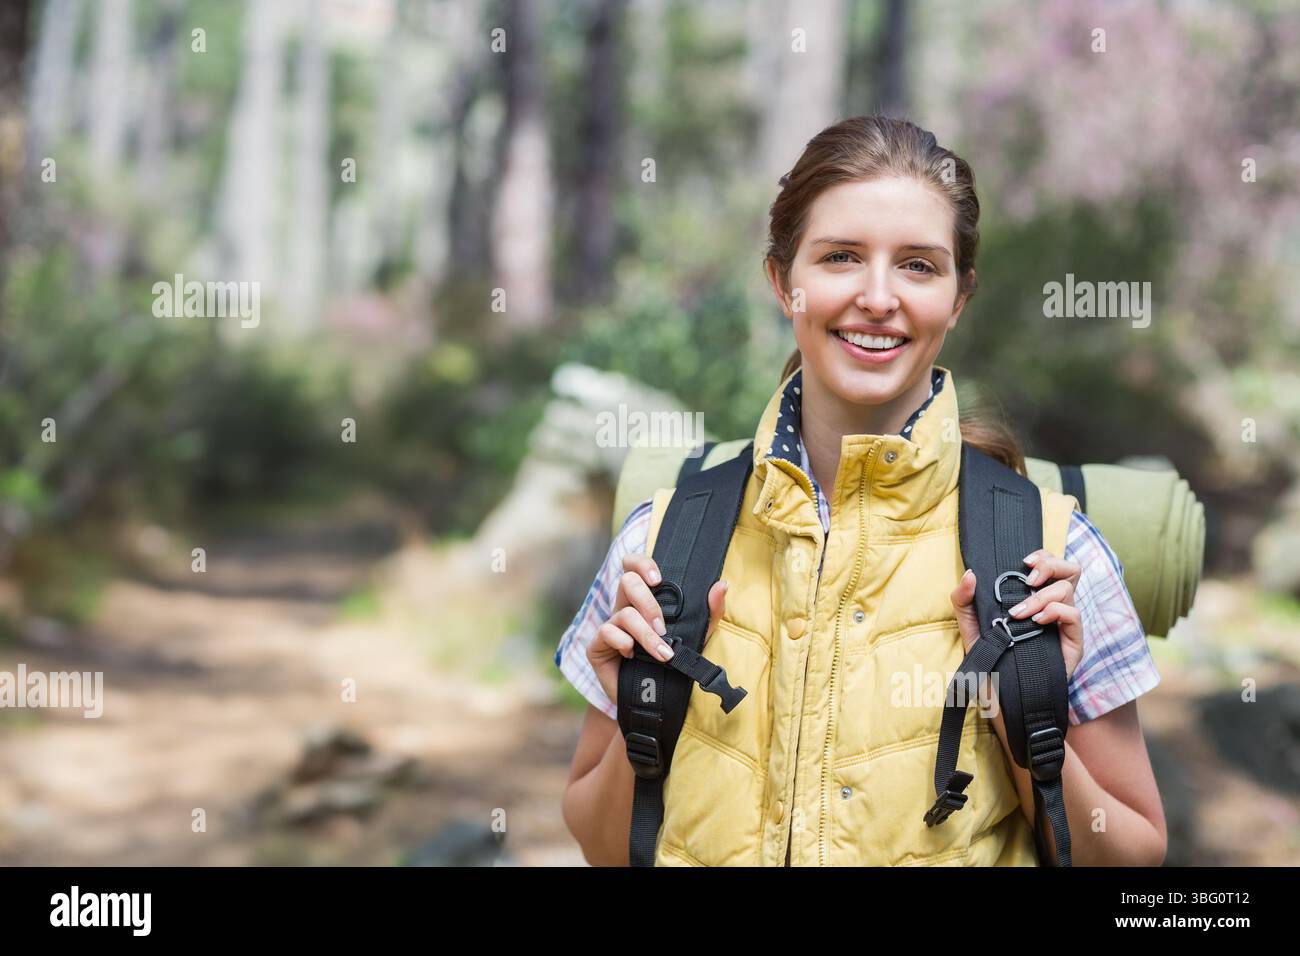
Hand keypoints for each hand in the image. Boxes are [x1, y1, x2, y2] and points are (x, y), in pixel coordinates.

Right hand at [586, 553, 727, 707]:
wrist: (654, 704)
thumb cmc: (672, 665)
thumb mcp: (697, 637)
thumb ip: (710, 613)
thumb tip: (721, 585)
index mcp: (643, 600)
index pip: (633, 567)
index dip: (641, 563)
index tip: (658, 579)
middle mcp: (624, 608)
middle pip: (626, 582)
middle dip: (648, 602)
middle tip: (663, 626)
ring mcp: (609, 626)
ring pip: (623, 612)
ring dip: (645, 633)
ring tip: (662, 653)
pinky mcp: (596, 647)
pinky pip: (606, 632)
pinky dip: (623, 642)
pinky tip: (632, 656)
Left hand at [949, 549, 1083, 681]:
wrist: (1000, 696)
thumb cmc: (989, 660)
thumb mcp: (970, 627)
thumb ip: (963, 600)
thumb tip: (970, 573)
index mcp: (1033, 598)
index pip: (1049, 565)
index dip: (1042, 556)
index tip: (1023, 561)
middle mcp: (1052, 607)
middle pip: (1069, 570)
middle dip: (1051, 565)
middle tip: (1029, 578)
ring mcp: (1063, 624)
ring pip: (1068, 589)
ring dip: (1041, 595)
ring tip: (1020, 612)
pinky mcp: (1072, 643)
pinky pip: (1074, 615)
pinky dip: (1055, 611)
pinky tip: (1036, 621)